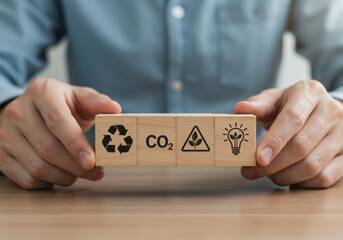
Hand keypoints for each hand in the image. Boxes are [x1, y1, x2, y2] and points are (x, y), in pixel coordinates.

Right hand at [0, 78, 120, 188]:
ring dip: (66, 177)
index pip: (58, 120)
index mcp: (42, 92)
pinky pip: (28, 179)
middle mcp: (19, 111)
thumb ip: (98, 103)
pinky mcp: (2, 155)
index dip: (76, 144)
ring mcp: (6, 134)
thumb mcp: (80, 98)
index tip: (92, 162)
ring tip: (81, 173)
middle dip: (77, 166)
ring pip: (38, 167)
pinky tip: (62, 175)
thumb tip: (115, 110)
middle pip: (48, 148)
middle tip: (97, 172)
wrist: (30, 110)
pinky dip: (50, 183)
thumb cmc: (62, 105)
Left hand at [234, 80, 342, 187]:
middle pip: (300, 146)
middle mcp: (331, 113)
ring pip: (312, 166)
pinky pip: (324, 178)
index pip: (292, 119)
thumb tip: (240, 110)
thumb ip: (257, 105)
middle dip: (272, 164)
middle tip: (252, 171)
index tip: (257, 158)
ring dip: (284, 176)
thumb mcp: (274, 99)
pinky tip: (288, 178)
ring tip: (268, 174)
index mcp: (310, 93)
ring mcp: (342, 135)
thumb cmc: (291, 105)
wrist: (320, 109)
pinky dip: (302, 183)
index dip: (274, 141)